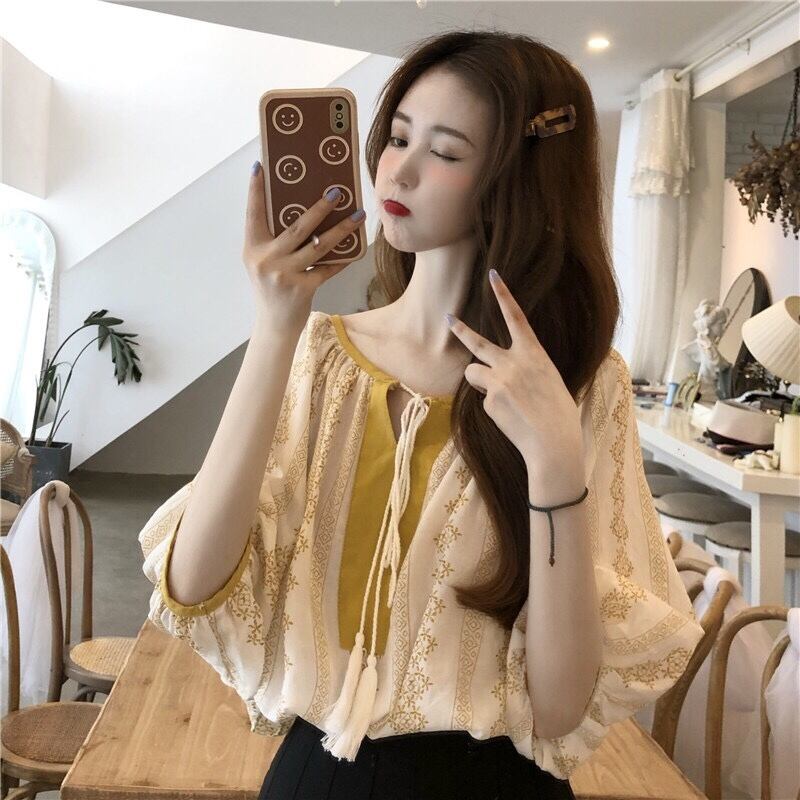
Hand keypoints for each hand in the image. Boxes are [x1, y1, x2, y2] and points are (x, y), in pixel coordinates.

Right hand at [242, 162, 364, 328]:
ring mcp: (285, 274)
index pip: (253, 214)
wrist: (274, 325)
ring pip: (318, 245)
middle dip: (319, 207)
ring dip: (341, 228)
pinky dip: (343, 257)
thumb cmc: (271, 288)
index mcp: (253, 249)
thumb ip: (273, 240)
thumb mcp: (262, 262)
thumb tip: (300, 210)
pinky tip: (357, 246)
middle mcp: (266, 260)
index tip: (260, 167)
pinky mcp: (303, 288)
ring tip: (358, 213)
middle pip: (297, 227)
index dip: (255, 191)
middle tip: (336, 191)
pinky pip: (328, 267)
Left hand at [445, 269, 582, 467]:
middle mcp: (513, 361)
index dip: (503, 295)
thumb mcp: (550, 381)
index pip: (516, 317)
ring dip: (480, 380)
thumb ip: (526, 369)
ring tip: (501, 397)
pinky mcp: (489, 399)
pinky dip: (492, 405)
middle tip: (448, 318)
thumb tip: (506, 374)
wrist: (553, 442)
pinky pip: (482, 397)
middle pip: (477, 342)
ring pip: (473, 371)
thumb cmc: (558, 415)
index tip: (493, 275)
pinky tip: (509, 416)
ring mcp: (498, 380)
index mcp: (534, 353)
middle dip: (461, 329)